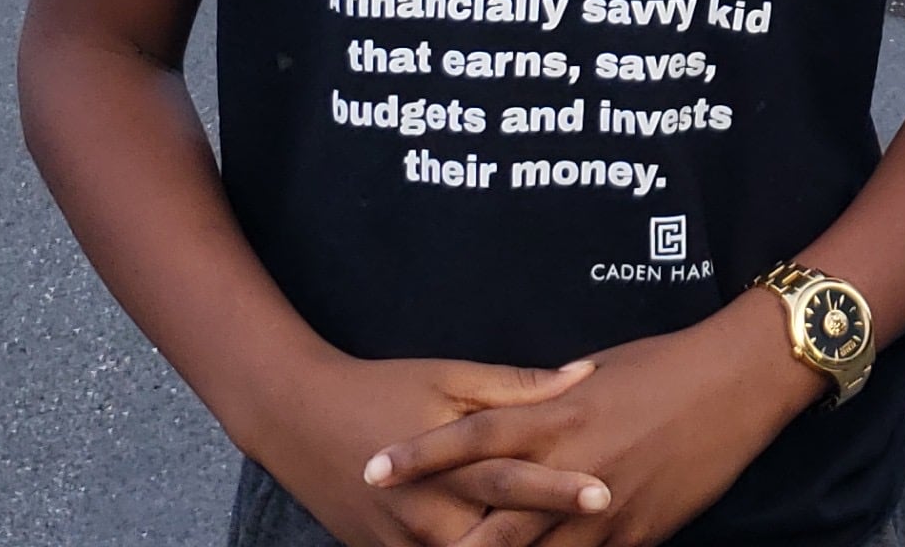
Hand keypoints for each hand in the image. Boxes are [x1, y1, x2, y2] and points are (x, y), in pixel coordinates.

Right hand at [250, 352, 611, 546]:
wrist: (298, 419)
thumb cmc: (382, 389)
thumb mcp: (449, 377)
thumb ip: (517, 387)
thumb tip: (583, 374)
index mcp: (446, 465)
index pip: (513, 482)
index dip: (560, 489)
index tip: (606, 491)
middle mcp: (427, 515)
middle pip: (497, 541)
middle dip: (547, 542)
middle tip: (605, 529)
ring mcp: (406, 546)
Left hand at [362, 290, 820, 546]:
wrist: (737, 382)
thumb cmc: (664, 365)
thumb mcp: (594, 374)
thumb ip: (547, 401)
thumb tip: (513, 413)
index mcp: (556, 416)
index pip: (471, 438)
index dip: (418, 456)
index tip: (370, 470)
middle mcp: (572, 466)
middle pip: (492, 519)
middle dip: (445, 541)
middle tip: (397, 544)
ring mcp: (605, 509)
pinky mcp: (638, 535)